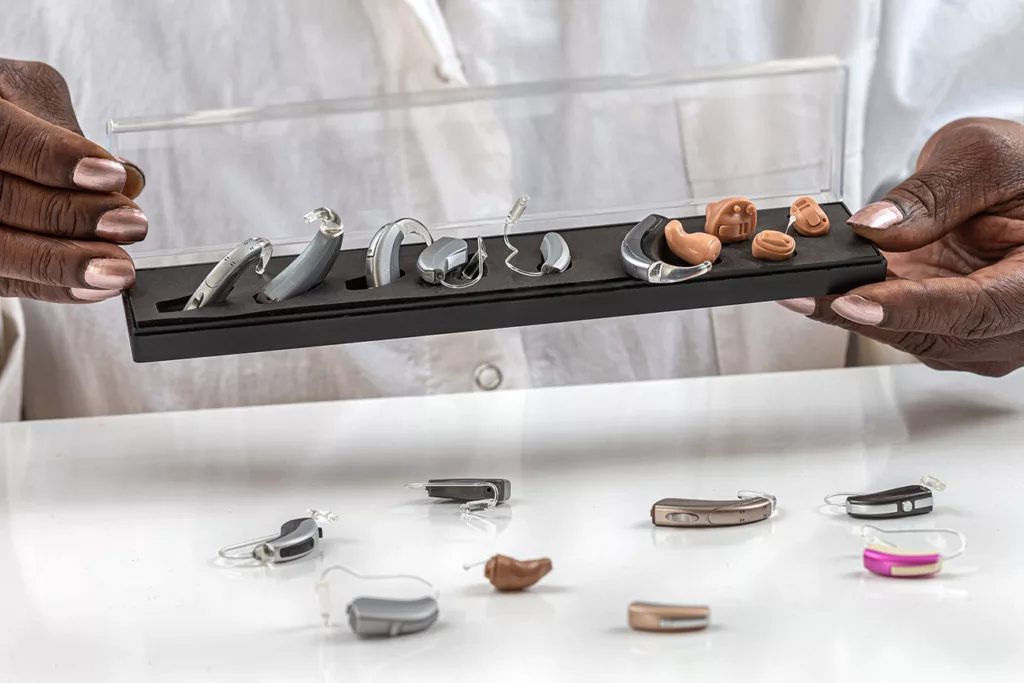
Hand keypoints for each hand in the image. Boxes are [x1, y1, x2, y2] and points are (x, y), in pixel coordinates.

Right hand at [0, 58, 146, 302]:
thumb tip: (129, 179)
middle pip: (3, 201)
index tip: (112, 175)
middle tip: (130, 223)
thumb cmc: (4, 106)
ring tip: (119, 267)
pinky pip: (10, 282)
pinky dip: (57, 287)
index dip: (58, 160)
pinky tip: (97, 286)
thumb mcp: (33, 96)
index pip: (6, 139)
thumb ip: (76, 137)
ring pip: (1, 251)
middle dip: (74, 217)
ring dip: (67, 264)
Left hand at [779, 117, 1023, 376]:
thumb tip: (873, 229)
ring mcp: (981, 332)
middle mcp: (1017, 321)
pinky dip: (855, 304)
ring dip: (849, 311)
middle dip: (858, 312)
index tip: (850, 302)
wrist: (1023, 183)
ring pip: (907, 334)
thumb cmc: (1023, 169)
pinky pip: (895, 324)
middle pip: (933, 330)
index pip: (975, 307)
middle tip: (796, 292)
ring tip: (796, 284)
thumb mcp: (982, 158)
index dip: (907, 308)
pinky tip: (818, 286)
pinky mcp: (946, 327)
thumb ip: (932, 195)